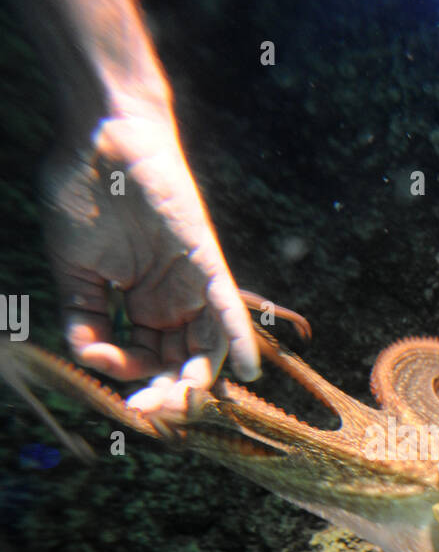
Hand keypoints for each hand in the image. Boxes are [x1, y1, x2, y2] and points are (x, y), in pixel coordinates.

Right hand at [43, 103, 264, 415]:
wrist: (100, 139)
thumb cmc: (84, 194)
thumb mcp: (75, 270)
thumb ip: (84, 316)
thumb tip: (90, 359)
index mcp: (142, 304)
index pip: (147, 359)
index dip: (130, 376)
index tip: (103, 368)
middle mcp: (172, 300)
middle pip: (181, 362)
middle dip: (168, 393)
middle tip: (151, 413)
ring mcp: (191, 283)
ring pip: (207, 346)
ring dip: (196, 379)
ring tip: (183, 404)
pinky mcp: (206, 262)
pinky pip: (228, 307)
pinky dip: (240, 337)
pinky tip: (249, 369)